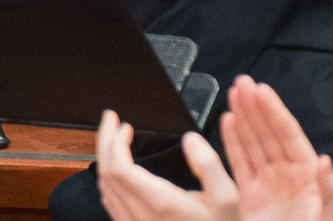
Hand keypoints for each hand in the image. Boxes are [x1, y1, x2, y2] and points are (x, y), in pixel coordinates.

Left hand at [96, 112, 232, 220]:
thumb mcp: (229, 196)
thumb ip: (209, 164)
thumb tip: (189, 139)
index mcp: (161, 203)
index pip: (119, 169)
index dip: (113, 142)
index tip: (121, 122)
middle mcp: (140, 216)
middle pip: (106, 175)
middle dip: (105, 143)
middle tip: (111, 121)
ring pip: (104, 189)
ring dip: (105, 160)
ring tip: (115, 140)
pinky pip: (110, 203)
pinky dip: (110, 179)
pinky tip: (119, 170)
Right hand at [216, 77, 332, 220]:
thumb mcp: (332, 216)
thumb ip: (330, 190)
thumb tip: (325, 161)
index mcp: (307, 171)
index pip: (288, 134)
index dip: (274, 111)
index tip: (261, 90)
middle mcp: (287, 172)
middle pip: (268, 133)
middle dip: (255, 107)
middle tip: (241, 82)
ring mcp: (267, 184)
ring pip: (253, 144)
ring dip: (243, 119)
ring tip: (232, 95)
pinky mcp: (251, 198)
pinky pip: (241, 166)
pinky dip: (233, 144)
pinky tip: (227, 124)